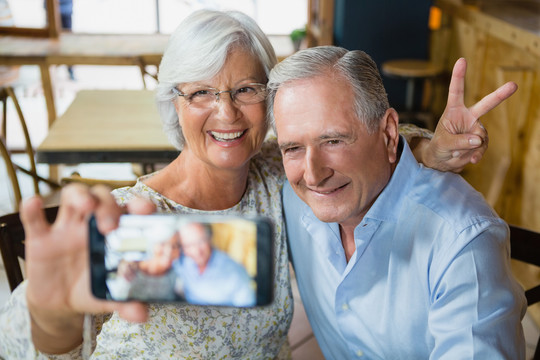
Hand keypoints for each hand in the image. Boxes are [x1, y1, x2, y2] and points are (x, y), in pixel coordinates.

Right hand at [22, 184, 154, 352]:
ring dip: (81, 196)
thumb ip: (127, 303)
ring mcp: (67, 228)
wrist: (61, 303)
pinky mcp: (41, 239)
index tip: (145, 210)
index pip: (130, 208)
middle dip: (108, 205)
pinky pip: (34, 219)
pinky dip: (32, 209)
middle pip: (102, 197)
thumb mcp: (111, 296)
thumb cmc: (93, 288)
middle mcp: (93, 224)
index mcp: (116, 232)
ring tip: (87, 207)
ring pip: (73, 196)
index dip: (138, 204)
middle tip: (111, 225)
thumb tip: (141, 315)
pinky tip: (34, 204)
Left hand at [421, 58, 516, 171]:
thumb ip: (458, 141)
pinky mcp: (480, 141)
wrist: (442, 161)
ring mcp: (476, 128)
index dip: (459, 76)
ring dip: (469, 146)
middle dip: (500, 95)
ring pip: (481, 135)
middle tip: (514, 85)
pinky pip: (482, 147)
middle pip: (485, 104)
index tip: (462, 60)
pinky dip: (477, 154)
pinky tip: (472, 160)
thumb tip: (478, 139)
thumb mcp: (443, 144)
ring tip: (456, 152)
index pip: (456, 91)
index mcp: (453, 110)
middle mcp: (467, 116)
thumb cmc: (438, 147)